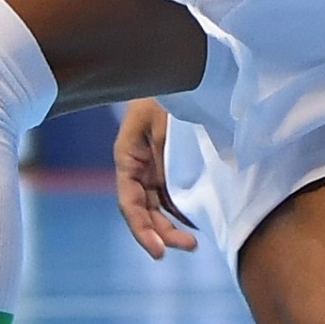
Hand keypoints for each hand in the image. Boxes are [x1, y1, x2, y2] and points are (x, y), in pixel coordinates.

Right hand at [112, 99, 196, 256]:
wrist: (176, 72)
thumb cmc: (164, 94)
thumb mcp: (159, 122)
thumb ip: (164, 156)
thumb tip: (174, 192)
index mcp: (128, 160)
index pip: (131, 204)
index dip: (142, 229)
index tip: (159, 250)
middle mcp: (139, 170)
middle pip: (146, 211)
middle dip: (162, 233)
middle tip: (188, 246)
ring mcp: (156, 170)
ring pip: (160, 207)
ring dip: (172, 226)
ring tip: (192, 243)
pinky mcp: (173, 167)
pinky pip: (175, 195)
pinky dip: (183, 211)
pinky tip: (196, 222)